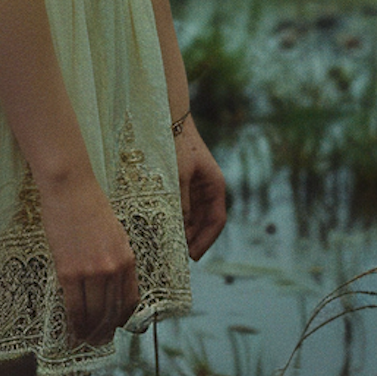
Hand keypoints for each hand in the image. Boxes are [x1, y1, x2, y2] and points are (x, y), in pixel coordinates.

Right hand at [38, 172, 138, 345]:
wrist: (70, 188)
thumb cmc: (90, 206)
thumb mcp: (114, 234)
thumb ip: (116, 259)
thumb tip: (111, 285)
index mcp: (127, 259)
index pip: (130, 301)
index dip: (121, 320)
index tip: (114, 327)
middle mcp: (113, 269)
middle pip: (111, 312)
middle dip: (104, 331)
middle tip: (96, 342)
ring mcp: (91, 272)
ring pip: (92, 314)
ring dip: (87, 332)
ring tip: (82, 340)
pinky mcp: (68, 271)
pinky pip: (73, 306)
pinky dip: (73, 322)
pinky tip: (70, 330)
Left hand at [176, 124, 226, 259]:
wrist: (165, 118)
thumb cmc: (175, 144)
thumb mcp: (178, 175)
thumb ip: (180, 203)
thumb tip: (179, 231)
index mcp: (214, 185)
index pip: (216, 221)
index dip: (206, 241)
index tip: (192, 257)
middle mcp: (207, 188)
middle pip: (204, 222)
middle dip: (192, 240)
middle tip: (175, 257)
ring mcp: (194, 186)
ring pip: (191, 217)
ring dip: (182, 231)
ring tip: (166, 247)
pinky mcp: (180, 183)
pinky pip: (180, 208)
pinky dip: (173, 219)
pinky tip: (159, 228)